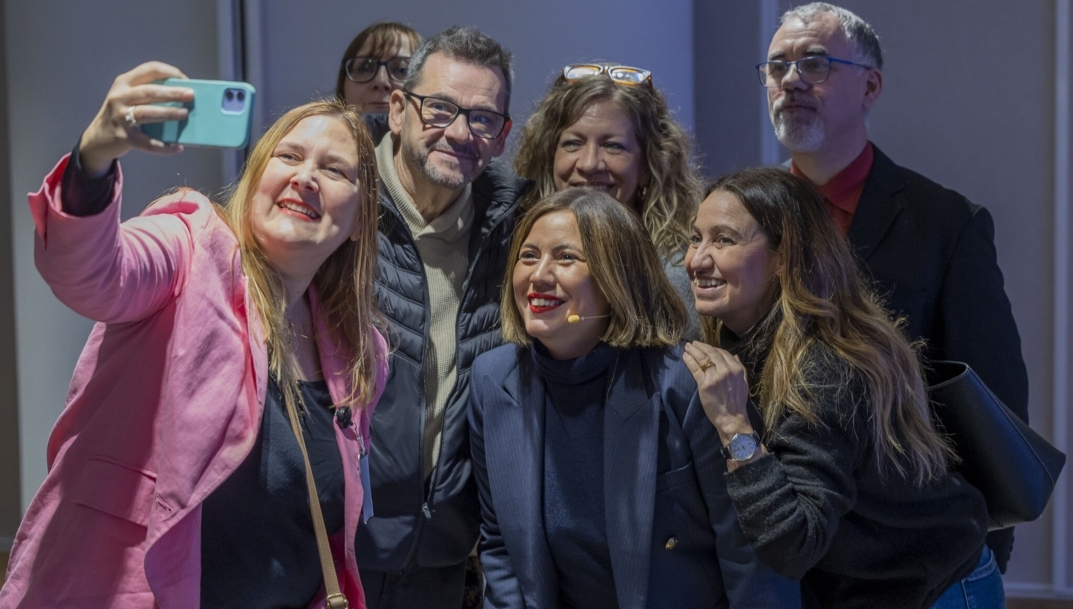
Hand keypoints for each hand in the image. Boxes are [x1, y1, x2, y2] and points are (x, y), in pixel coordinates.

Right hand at [79, 61, 193, 176]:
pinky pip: (148, 142)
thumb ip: (149, 94)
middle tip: (190, 95)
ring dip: (168, 113)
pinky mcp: (124, 137)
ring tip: (185, 114)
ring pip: (147, 113)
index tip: (186, 79)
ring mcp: (120, 117)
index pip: (149, 70)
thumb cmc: (122, 115)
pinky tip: (178, 147)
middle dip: (172, 92)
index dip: (169, 72)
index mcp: (123, 83)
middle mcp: (119, 97)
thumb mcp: (128, 98)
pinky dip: (164, 146)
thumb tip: (183, 98)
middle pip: (149, 91)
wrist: (98, 138)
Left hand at [683, 341, 753, 442]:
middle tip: (693, 343)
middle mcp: (726, 370)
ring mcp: (714, 376)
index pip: (722, 353)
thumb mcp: (743, 382)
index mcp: (736, 368)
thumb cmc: (737, 402)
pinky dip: (689, 361)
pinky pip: (695, 369)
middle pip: (711, 353)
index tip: (705, 347)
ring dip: (693, 351)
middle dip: (701, 346)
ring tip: (687, 347)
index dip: (712, 348)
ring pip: (702, 359)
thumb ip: (740, 367)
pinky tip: (685, 356)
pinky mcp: (704, 384)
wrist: (732, 418)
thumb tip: (734, 355)